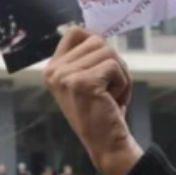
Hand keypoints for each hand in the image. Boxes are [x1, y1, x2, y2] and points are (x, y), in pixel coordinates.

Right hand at [44, 28, 142, 174]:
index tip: (103, 65)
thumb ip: (85, 56)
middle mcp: (53, 71)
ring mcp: (65, 77)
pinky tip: (114, 101)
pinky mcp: (83, 83)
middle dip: (113, 62)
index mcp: (51, 69)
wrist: (107, 145)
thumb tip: (92, 29)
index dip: (95, 41)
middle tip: (110, 88)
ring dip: (120, 74)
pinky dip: (123, 83)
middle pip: (96, 40)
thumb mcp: (87, 80)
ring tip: (112, 96)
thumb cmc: (102, 111)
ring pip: (108, 51)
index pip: (74, 31)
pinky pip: (115, 66)